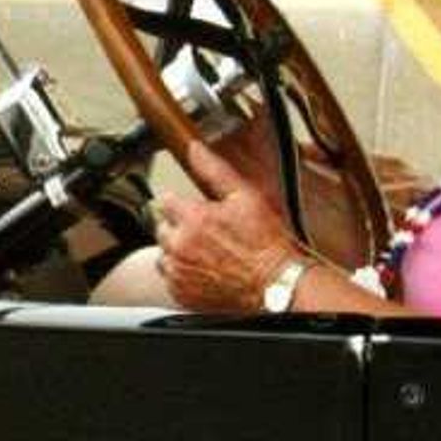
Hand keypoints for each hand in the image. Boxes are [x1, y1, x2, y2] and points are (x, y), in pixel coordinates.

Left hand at [187, 120, 418, 270]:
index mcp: (193, 218)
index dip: (182, 203)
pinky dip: (183, 274)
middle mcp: (180, 245)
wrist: (277, 285)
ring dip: (180, 251)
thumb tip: (195, 148)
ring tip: (208, 252)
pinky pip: (172, 278)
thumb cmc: (267, 243)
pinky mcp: (181, 293)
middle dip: (180, 227)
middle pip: (163, 229)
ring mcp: (179, 271)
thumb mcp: (247, 197)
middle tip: (207, 232)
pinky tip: (207, 269)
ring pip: (165, 254)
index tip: (195, 209)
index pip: (166, 201)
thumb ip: (215, 170)